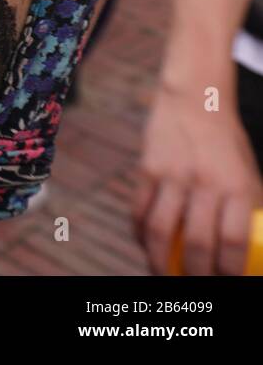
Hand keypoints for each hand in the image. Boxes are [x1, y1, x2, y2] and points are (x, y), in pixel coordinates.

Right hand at [133, 77, 262, 273]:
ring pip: (160, 231)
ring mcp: (172, 175)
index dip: (230, 270)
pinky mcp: (146, 169)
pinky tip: (145, 246)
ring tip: (163, 275)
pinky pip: (139, 211)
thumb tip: (245, 250)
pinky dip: (140, 235)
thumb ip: (245, 209)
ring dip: (159, 261)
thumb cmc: (226, 145)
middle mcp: (205, 181)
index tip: (227, 283)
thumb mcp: (247, 173)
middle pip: (198, 242)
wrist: (193, 101)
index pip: (234, 240)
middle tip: (196, 287)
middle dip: (196, 274)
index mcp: (237, 185)